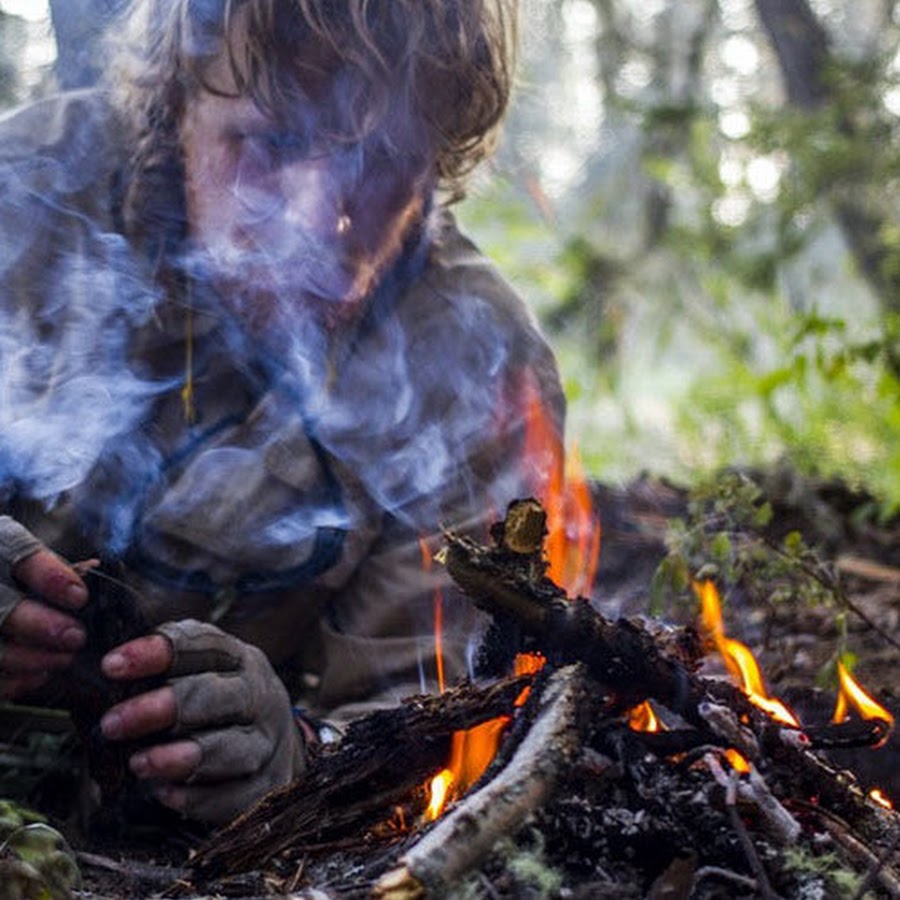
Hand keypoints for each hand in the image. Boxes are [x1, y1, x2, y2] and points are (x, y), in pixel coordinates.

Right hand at [0, 516, 87, 698]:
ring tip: (63, 659)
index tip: (79, 597)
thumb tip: (95, 574)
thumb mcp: (32, 558)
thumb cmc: (20, 574)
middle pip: (3, 606)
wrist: (0, 590)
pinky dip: (14, 679)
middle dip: (41, 625)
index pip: (21, 556)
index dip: (50, 577)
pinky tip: (39, 674)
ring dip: (31, 657)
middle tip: (75, 637)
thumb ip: (59, 569)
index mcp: (2, 546)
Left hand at [100, 619, 305, 822]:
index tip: (111, 666)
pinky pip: (233, 794)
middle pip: (215, 697)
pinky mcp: (266, 785)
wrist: (277, 740)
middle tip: (111, 723)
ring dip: (179, 757)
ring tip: (137, 764)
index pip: (202, 646)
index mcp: (240, 659)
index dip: (157, 653)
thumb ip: (167, 666)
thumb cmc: (222, 700)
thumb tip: (109, 668)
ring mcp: (266, 742)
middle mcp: (259, 696)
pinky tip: (166, 794)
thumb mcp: (206, 669)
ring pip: (229, 748)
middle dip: (161, 708)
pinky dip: (198, 797)